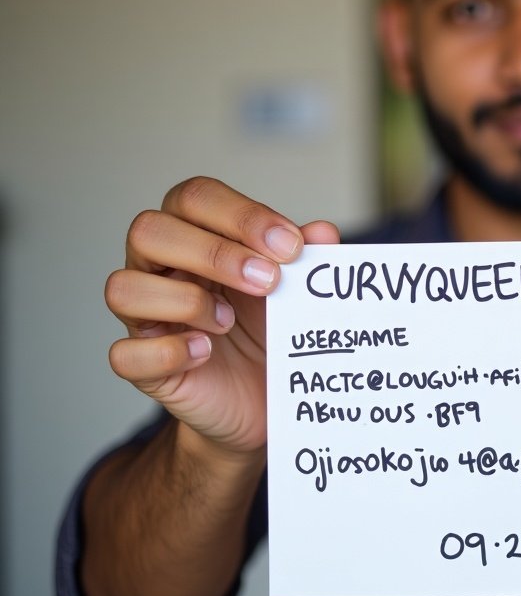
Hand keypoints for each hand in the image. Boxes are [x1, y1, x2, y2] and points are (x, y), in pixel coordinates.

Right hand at [104, 176, 339, 455]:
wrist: (265, 397)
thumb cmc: (270, 328)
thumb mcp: (295, 288)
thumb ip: (308, 257)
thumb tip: (322, 232)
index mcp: (196, 233)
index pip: (195, 197)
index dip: (241, 214)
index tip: (290, 245)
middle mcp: (160, 268)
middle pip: (148, 230)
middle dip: (213, 253)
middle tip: (268, 281)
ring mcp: (145, 317)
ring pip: (123, 287)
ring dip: (185, 301)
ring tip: (229, 321)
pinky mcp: (143, 367)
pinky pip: (124, 354)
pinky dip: (168, 351)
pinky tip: (206, 351)